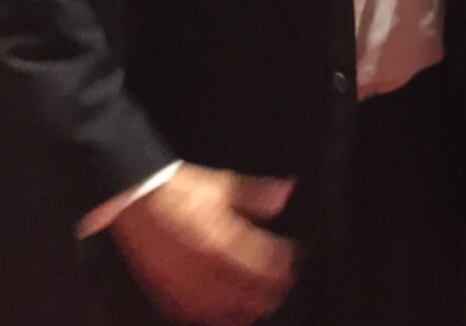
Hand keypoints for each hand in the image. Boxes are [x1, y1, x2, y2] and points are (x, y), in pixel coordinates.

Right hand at [109, 162, 298, 324]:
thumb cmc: (176, 191)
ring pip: (223, 310)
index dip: (287, 264)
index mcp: (220, 239)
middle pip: (249, 292)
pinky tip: (226, 314)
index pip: (265, 262)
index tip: (299, 260)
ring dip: (247, 310)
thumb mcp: (221, 185)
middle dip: (272, 291)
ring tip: (263, 305)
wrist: (132, 197)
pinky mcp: (164, 291)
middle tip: (286, 286)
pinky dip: (214, 317)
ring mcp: (182, 283)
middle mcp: (203, 267)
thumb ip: (256, 195)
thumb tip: (286, 194)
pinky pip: (193, 315)